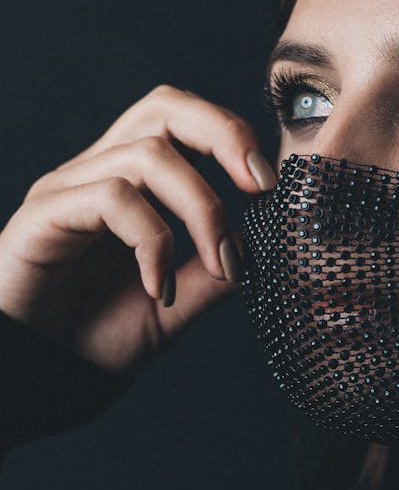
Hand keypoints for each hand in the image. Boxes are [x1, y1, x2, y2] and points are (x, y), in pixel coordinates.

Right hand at [0, 84, 275, 373]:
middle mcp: (97, 174)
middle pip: (163, 108)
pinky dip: (153, 241)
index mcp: (130, 184)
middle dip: (223, 134)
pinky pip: (111, 199)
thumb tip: (262, 245)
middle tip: (260, 186)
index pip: (182, 123)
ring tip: (217, 268)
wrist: (37, 381)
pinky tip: (159, 287)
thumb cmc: (93, 340)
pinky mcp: (43, 216)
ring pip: (148, 156)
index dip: (231, 136)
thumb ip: (212, 274)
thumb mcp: (174, 307)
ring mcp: (68, 191)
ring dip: (201, 211)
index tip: (270, 186)